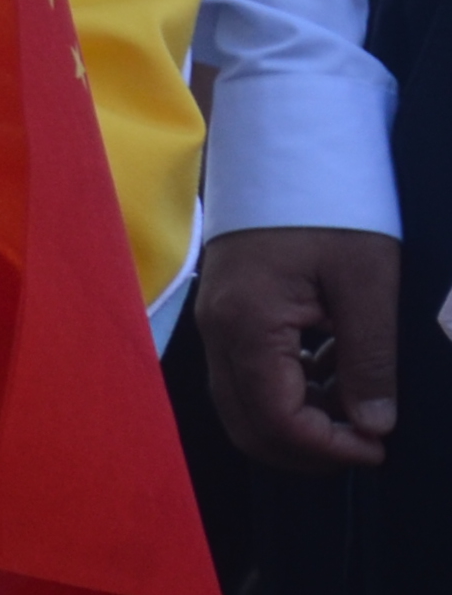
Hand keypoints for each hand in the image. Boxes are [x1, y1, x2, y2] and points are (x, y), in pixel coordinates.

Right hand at [197, 225, 404, 472]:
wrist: (289, 143)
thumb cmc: (331, 203)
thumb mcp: (368, 279)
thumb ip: (369, 357)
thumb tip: (374, 425)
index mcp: (248, 324)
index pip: (277, 420)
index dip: (329, 449)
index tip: (380, 448)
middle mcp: (217, 332)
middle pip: (247, 426)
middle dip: (307, 451)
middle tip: (367, 445)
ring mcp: (215, 323)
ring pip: (243, 407)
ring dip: (298, 424)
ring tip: (358, 408)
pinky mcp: (225, 313)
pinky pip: (246, 377)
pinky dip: (289, 394)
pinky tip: (335, 374)